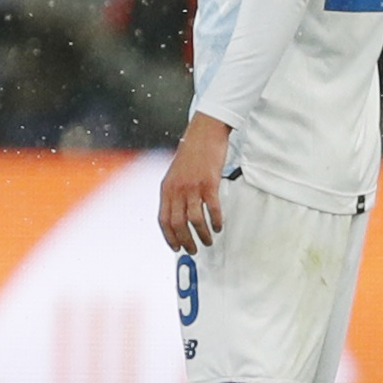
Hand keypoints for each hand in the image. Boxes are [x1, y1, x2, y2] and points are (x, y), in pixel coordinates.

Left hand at [159, 114, 232, 253]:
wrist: (204, 133)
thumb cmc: (192, 153)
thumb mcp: (175, 174)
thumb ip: (175, 192)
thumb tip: (178, 214)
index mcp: (166, 188)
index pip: (163, 220)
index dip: (169, 237)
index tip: (176, 248)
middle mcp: (177, 189)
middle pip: (178, 223)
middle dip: (186, 241)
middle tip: (193, 250)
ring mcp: (193, 187)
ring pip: (195, 220)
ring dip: (202, 235)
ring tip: (208, 241)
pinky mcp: (209, 183)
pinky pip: (212, 209)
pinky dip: (216, 221)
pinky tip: (219, 226)